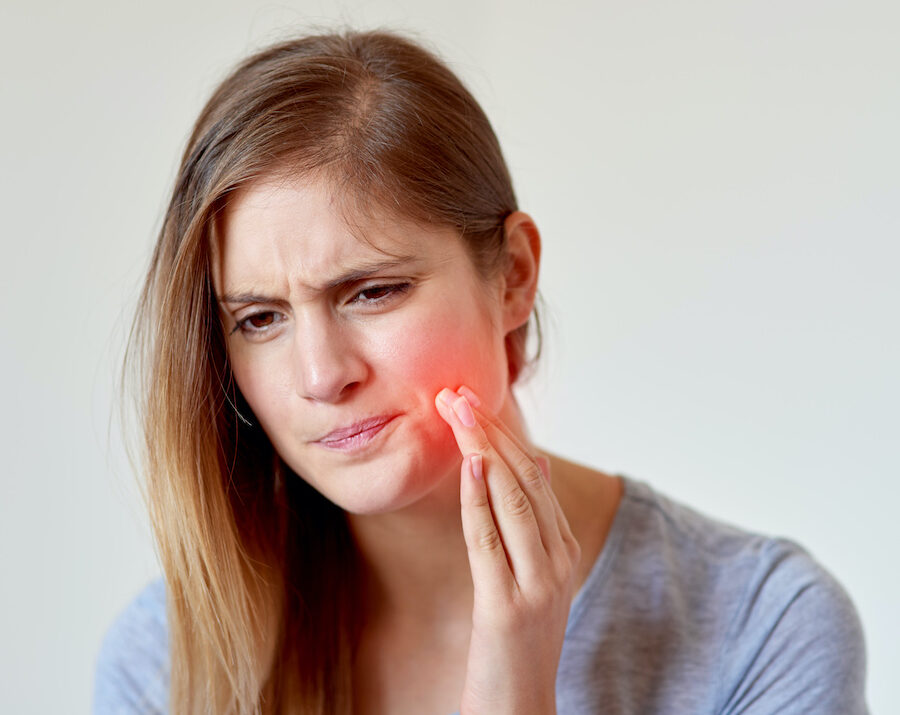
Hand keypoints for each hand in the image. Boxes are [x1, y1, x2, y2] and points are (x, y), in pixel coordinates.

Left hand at [434, 386, 580, 714]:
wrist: (520, 706)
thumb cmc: (515, 638)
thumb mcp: (527, 573)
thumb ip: (527, 522)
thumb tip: (525, 462)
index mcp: (562, 546)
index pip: (534, 474)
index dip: (504, 431)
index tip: (473, 398)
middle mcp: (558, 558)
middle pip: (525, 477)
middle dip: (490, 430)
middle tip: (458, 392)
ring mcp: (538, 582)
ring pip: (512, 498)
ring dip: (482, 449)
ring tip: (456, 411)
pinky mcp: (508, 605)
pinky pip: (490, 540)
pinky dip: (479, 498)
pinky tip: (469, 464)